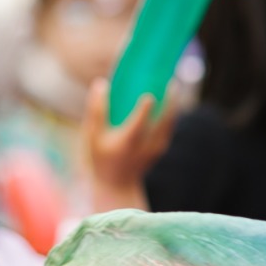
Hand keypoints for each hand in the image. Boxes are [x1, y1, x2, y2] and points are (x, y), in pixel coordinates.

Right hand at [81, 78, 175, 213]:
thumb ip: (96, 111)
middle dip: (169, 103)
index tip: (149, 96)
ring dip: (173, 103)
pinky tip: (170, 95)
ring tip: (172, 84)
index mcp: (126, 143)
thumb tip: (101, 83)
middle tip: (172, 82)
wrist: (117, 183)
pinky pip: (169, 125)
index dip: (144, 111)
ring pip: (169, 123)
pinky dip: (170, 111)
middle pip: (162, 123)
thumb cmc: (101, 155)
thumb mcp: (92, 136)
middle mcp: (145, 146)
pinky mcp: (161, 146)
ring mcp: (156, 147)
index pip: (138, 126)